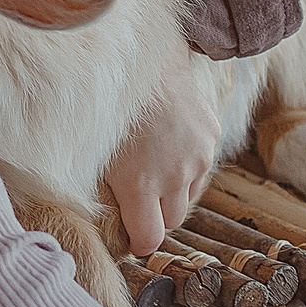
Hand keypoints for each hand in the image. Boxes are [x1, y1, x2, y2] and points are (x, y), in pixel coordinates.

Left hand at [105, 83, 221, 257]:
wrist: (142, 62)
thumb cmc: (106, 106)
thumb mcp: (93, 152)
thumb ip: (104, 189)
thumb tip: (99, 215)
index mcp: (141, 185)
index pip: (150, 239)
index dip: (139, 243)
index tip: (132, 240)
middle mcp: (174, 176)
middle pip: (174, 220)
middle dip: (158, 218)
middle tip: (141, 204)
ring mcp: (198, 157)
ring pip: (190, 194)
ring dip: (174, 192)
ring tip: (154, 171)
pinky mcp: (212, 138)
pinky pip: (202, 166)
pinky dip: (188, 165)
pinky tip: (169, 146)